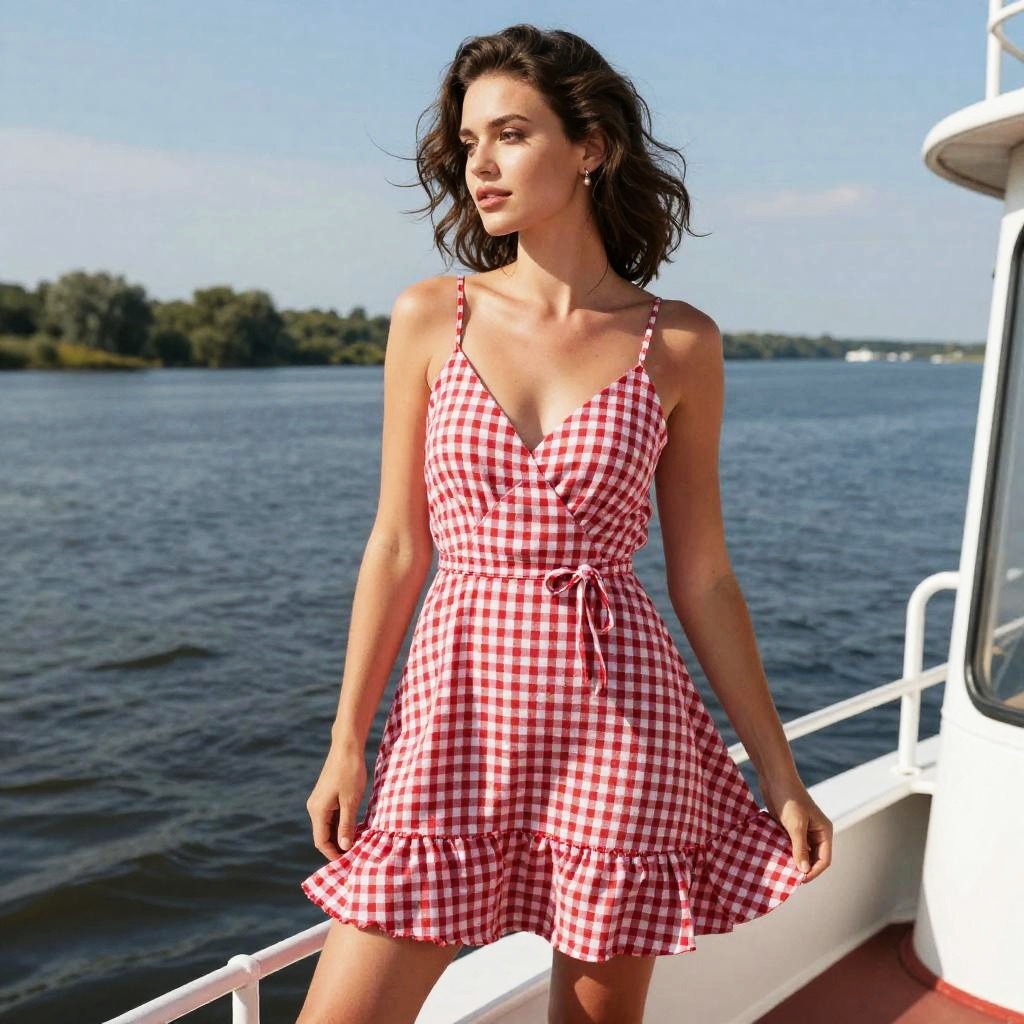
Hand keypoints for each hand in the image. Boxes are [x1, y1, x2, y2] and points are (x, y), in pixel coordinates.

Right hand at [305, 742, 367, 860]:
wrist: (347, 746)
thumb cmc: (350, 772)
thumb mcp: (351, 800)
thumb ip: (347, 825)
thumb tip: (344, 847)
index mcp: (318, 810)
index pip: (321, 842)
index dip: (333, 854)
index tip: (349, 862)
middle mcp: (315, 808)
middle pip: (324, 835)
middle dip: (338, 846)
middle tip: (356, 854)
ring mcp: (320, 801)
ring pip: (328, 826)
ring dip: (341, 835)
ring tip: (358, 842)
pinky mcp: (327, 796)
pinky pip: (332, 816)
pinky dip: (342, 824)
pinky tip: (356, 826)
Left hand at [759, 773, 832, 882]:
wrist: (774, 776)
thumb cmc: (788, 798)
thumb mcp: (795, 825)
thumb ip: (800, 848)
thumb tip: (804, 871)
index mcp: (824, 831)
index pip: (824, 860)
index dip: (813, 872)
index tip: (797, 880)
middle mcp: (816, 832)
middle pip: (813, 858)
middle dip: (802, 868)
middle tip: (787, 878)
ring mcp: (803, 829)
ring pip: (800, 852)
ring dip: (791, 860)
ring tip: (780, 870)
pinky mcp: (789, 826)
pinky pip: (789, 844)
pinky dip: (784, 851)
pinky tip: (774, 857)